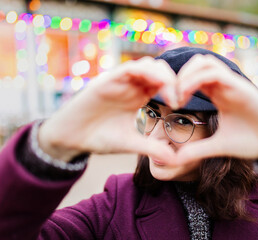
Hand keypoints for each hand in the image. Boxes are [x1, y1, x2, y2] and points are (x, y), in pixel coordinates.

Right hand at [38, 57, 177, 162]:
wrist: (72, 138)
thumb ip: (152, 148)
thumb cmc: (101, 138)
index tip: (182, 104)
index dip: (176, 89)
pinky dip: (145, 73)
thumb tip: (175, 160)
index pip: (163, 82)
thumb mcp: (131, 143)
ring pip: (147, 65)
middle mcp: (131, 85)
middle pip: (159, 69)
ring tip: (171, 94)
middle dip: (174, 80)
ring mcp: (119, 81)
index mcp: (139, 95)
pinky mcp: (106, 80)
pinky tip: (155, 85)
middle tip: (179, 98)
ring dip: (163, 75)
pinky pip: (129, 69)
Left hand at [174, 54, 257, 166]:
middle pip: (197, 63)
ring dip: (186, 75)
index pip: (193, 77)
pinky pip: (214, 73)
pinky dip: (195, 79)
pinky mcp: (240, 86)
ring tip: (177, 96)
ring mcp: (232, 84)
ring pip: (204, 62)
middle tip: (170, 97)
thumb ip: (197, 150)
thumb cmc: (251, 141)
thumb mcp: (217, 146)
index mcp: (218, 94)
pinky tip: (185, 96)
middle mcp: (224, 85)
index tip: (168, 103)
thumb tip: (175, 159)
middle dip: (178, 76)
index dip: (177, 85)